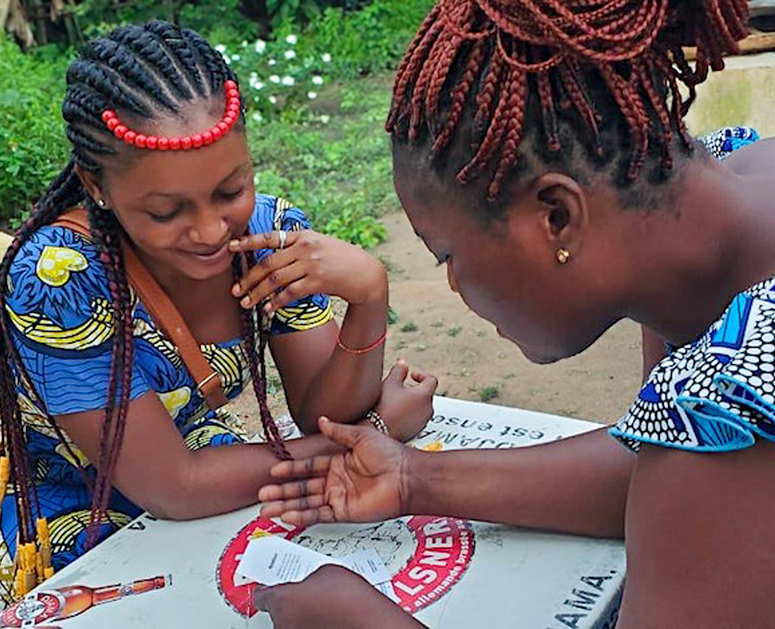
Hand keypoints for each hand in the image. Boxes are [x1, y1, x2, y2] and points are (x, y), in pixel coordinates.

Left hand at [229, 231, 386, 310]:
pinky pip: (290, 293)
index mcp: (303, 236)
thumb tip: (272, 257)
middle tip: (235, 291)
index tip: (230, 247)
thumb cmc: (340, 260)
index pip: (269, 237)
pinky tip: (268, 310)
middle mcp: (305, 248)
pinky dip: (276, 302)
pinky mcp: (318, 281)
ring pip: (275, 280)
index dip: (248, 242)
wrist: (365, 273)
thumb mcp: (320, 244)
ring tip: (247, 304)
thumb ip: (297, 246)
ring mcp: (311, 264)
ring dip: (258, 294)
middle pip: (268, 263)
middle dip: (248, 279)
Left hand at [253, 565, 415, 628]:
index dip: (267, 587)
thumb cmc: (350, 599)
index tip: (271, 584)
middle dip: (289, 601)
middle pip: (277, 610)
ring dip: (300, 615)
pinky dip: (310, 624)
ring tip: (321, 606)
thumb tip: (309, 579)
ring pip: (290, 623)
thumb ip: (308, 576)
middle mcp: (283, 623)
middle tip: (305, 592)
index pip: (260, 595)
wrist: (369, 621)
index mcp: (282, 600)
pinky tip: (327, 618)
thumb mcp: (326, 571)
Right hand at [258, 416, 409, 525]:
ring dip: (287, 506)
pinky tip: (288, 516)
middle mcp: (337, 481)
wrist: (407, 475)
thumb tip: (321, 419)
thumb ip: (338, 431)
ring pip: (307, 503)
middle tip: (263, 493)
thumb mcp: (361, 436)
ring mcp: (340, 497)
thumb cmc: (390, 454)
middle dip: (282, 491)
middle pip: (303, 487)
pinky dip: (303, 516)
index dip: (291, 470)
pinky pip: (320, 515)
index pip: (309, 467)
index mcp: (339, 462)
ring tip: (266, 508)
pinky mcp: (345, 513)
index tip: (274, 471)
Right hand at [374, 360, 436, 441]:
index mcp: (425, 395)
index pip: (431, 380)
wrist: (376, 431)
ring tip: (395, 400)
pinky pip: (417, 417)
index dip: (421, 375)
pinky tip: (395, 412)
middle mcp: (428, 409)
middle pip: (426, 393)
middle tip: (399, 387)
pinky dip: (410, 412)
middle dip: (414, 388)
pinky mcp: (417, 431)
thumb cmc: (384, 406)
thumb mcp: (390, 382)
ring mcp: (423, 421)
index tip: (410, 375)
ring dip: (412, 400)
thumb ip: (399, 370)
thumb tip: (403, 364)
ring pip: (422, 406)